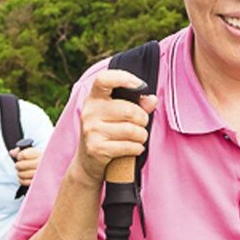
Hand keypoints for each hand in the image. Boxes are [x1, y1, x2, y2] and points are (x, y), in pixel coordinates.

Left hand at [10, 144, 42, 187]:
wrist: (54, 168)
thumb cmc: (41, 159)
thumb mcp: (34, 152)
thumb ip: (22, 151)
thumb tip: (12, 153)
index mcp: (40, 154)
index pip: (23, 155)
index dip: (19, 156)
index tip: (20, 157)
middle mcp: (41, 164)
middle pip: (21, 165)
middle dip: (18, 165)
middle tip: (19, 165)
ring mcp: (40, 174)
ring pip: (22, 174)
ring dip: (19, 173)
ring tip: (21, 171)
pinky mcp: (38, 182)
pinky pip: (24, 182)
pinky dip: (21, 180)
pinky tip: (22, 177)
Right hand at [74, 70, 156, 184]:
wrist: (87, 162)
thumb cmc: (108, 132)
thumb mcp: (117, 115)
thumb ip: (137, 104)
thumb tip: (152, 100)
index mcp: (94, 98)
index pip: (104, 79)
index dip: (123, 78)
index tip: (139, 85)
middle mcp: (90, 112)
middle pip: (129, 110)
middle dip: (143, 119)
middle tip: (142, 124)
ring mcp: (91, 130)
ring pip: (131, 130)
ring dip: (142, 135)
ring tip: (139, 137)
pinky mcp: (96, 148)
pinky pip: (128, 146)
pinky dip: (137, 148)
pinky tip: (135, 148)